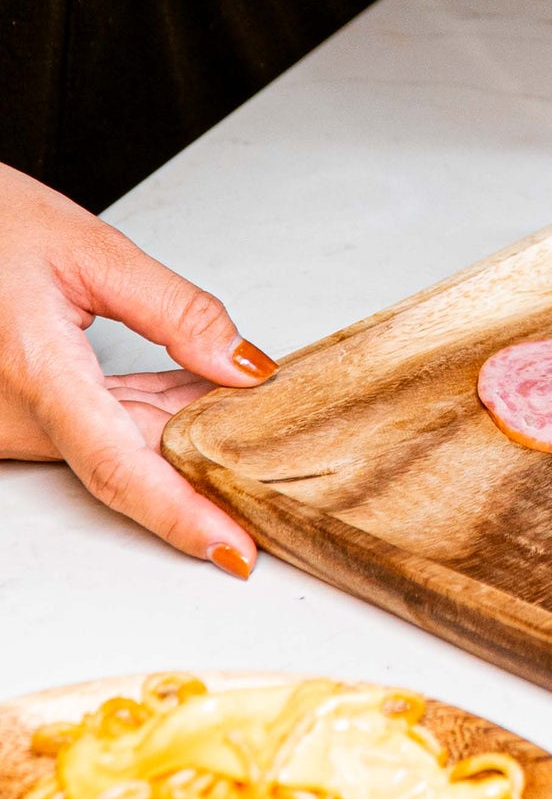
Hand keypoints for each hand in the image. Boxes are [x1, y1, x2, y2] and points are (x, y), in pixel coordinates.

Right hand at [0, 163, 275, 575]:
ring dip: (190, 437)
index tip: (232, 548)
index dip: (179, 513)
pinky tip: (207, 395)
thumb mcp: (89, 250)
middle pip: (133, 461)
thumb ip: (175, 311)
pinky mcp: (26, 409)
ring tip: (258, 423)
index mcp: (35, 371)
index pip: (118, 465)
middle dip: (209, 473)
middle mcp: (18, 412)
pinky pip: (102, 425)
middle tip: (280, 478)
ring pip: (123, 445)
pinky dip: (158, 414)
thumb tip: (245, 368)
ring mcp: (17, 417)